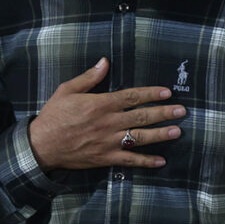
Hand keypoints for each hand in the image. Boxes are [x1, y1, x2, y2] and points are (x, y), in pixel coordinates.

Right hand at [27, 57, 185, 171]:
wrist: (42, 145)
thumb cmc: (54, 115)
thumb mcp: (67, 90)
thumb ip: (89, 77)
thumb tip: (105, 62)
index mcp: (100, 104)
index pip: (132, 97)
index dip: (151, 94)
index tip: (167, 92)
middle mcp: (109, 122)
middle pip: (142, 116)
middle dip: (164, 113)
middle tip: (182, 111)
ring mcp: (109, 142)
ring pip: (140, 138)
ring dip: (161, 135)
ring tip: (177, 131)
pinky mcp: (107, 158)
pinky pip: (130, 160)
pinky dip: (146, 161)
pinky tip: (161, 161)